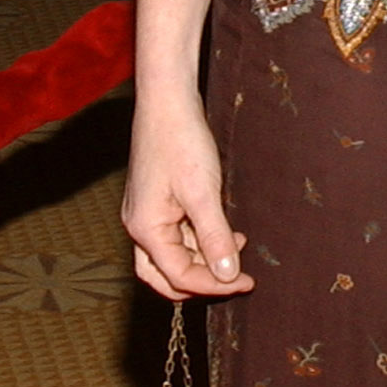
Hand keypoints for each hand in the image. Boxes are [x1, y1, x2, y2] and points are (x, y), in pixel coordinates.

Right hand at [124, 94, 253, 300]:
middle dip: (201, 282)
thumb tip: (227, 276)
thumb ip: (214, 237)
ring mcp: (147, 214)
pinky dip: (200, 240)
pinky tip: (227, 232)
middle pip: (166, 276)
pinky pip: (177, 235)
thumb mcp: (203, 193)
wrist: (168, 102)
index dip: (214, 285)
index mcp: (145, 229)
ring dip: (204, 259)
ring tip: (238, 248)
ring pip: (173, 256)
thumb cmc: (181, 141)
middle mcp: (140, 226)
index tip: (247, 282)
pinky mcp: (157, 202)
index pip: (179, 276)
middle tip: (237, 280)